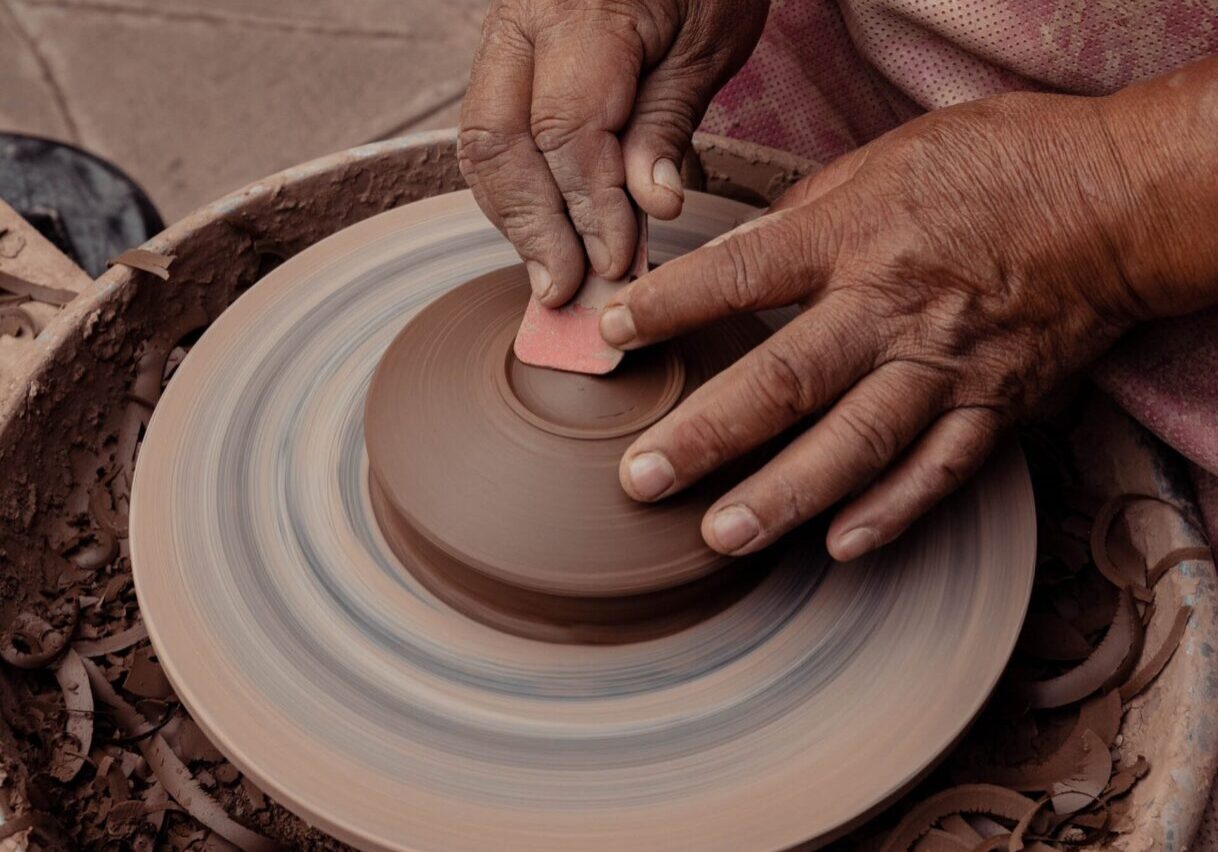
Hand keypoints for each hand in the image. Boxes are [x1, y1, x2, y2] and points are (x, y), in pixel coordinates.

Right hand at [458, 0, 767, 305]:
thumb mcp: (710, 40)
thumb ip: (667, 123)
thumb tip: (647, 206)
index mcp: (580, 8)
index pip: (565, 130)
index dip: (588, 208)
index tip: (615, 262)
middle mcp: (523, 19)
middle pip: (498, 142)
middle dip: (532, 227)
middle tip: (565, 291)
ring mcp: (505, 35)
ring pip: (483, 143)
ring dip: (516, 218)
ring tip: (554, 275)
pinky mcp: (507, 56)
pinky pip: (493, 131)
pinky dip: (518, 189)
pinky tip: (547, 232)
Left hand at [599, 89, 1197, 561]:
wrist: (1119, 201)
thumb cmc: (1000, 164)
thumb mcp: (887, 159)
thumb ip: (806, 216)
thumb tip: (736, 254)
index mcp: (858, 237)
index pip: (741, 275)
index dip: (669, 306)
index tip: (610, 334)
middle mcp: (893, 310)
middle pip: (785, 383)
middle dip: (706, 436)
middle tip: (641, 479)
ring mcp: (946, 368)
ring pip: (854, 446)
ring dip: (783, 497)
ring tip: (720, 535)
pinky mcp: (995, 407)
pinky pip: (937, 473)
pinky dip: (890, 514)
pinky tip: (839, 547)